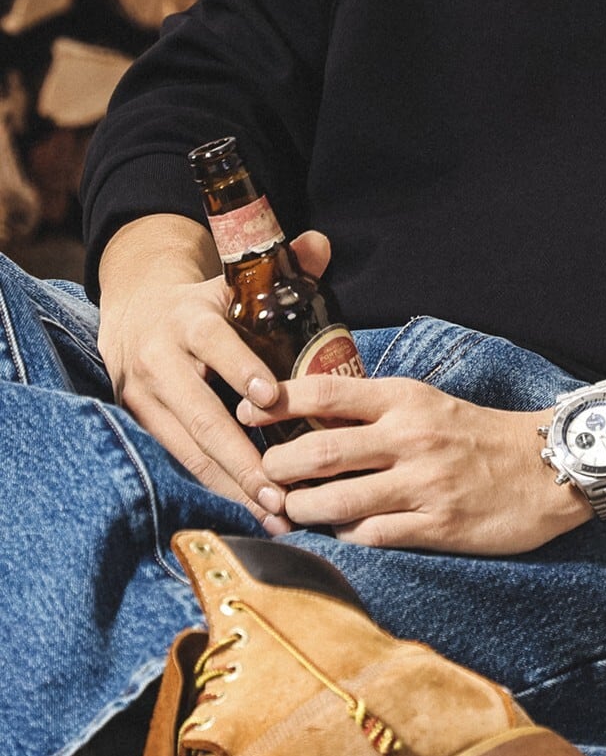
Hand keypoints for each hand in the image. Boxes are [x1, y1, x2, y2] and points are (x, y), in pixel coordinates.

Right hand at [97, 217, 331, 535]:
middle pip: (201, 414)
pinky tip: (251, 508)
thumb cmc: (206, 301)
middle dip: (243, 456)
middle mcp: (161, 360)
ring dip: (232, 483)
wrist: (136, 312)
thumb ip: (284, 264)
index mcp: (190, 320)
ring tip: (273, 510)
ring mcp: (145, 398)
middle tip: (282, 487)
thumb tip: (319, 244)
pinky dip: (216, 486)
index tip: (274, 397)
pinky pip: (180, 461)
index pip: (217, 344)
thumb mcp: (236, 279)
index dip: (243, 369)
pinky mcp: (141, 424)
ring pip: (188, 448)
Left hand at [238, 375, 592, 553]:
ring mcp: (423, 483)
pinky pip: (372, 536)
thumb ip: (375, 411)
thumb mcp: (428, 405)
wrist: (546, 466)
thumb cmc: (478, 434)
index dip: (277, 401)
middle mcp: (411, 437)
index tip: (246, 410)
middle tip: (261, 477)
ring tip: (288, 511)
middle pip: (319, 451)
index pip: (326, 391)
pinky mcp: (437, 525)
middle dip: (277, 469)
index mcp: (406, 398)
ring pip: (336, 501)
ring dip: (301, 510)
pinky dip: (347, 537)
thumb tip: (309, 419)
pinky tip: (341, 533)